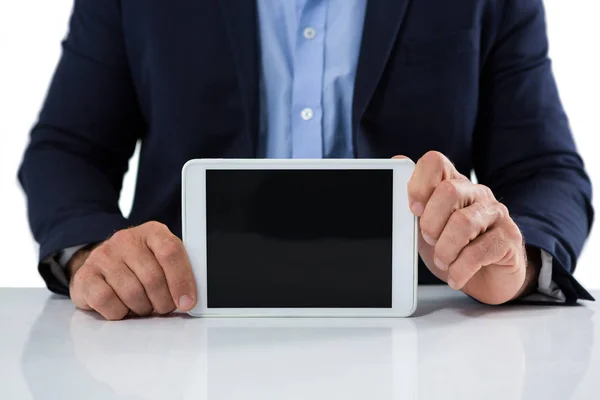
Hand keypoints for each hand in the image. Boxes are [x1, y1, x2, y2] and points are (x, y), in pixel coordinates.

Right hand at [69, 221, 196, 319]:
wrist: (104, 264)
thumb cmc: (141, 265)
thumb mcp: (163, 261)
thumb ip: (179, 272)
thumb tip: (189, 299)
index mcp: (153, 232)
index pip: (171, 253)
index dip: (182, 281)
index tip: (187, 302)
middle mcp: (127, 239)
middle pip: (153, 278)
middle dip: (163, 301)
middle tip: (163, 307)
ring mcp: (104, 255)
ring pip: (132, 293)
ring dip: (142, 308)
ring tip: (143, 306)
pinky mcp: (86, 275)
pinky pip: (106, 301)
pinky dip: (118, 312)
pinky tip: (122, 306)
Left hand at [398, 152, 538, 304]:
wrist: (485, 280)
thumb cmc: (453, 249)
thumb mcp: (425, 227)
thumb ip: (413, 202)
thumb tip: (397, 161)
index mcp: (452, 184)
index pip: (435, 162)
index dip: (419, 184)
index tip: (413, 209)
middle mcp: (476, 193)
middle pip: (449, 191)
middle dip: (431, 223)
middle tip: (430, 241)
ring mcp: (495, 213)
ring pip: (464, 222)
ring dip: (445, 250)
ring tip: (444, 261)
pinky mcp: (509, 238)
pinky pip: (480, 250)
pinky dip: (460, 268)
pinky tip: (456, 274)